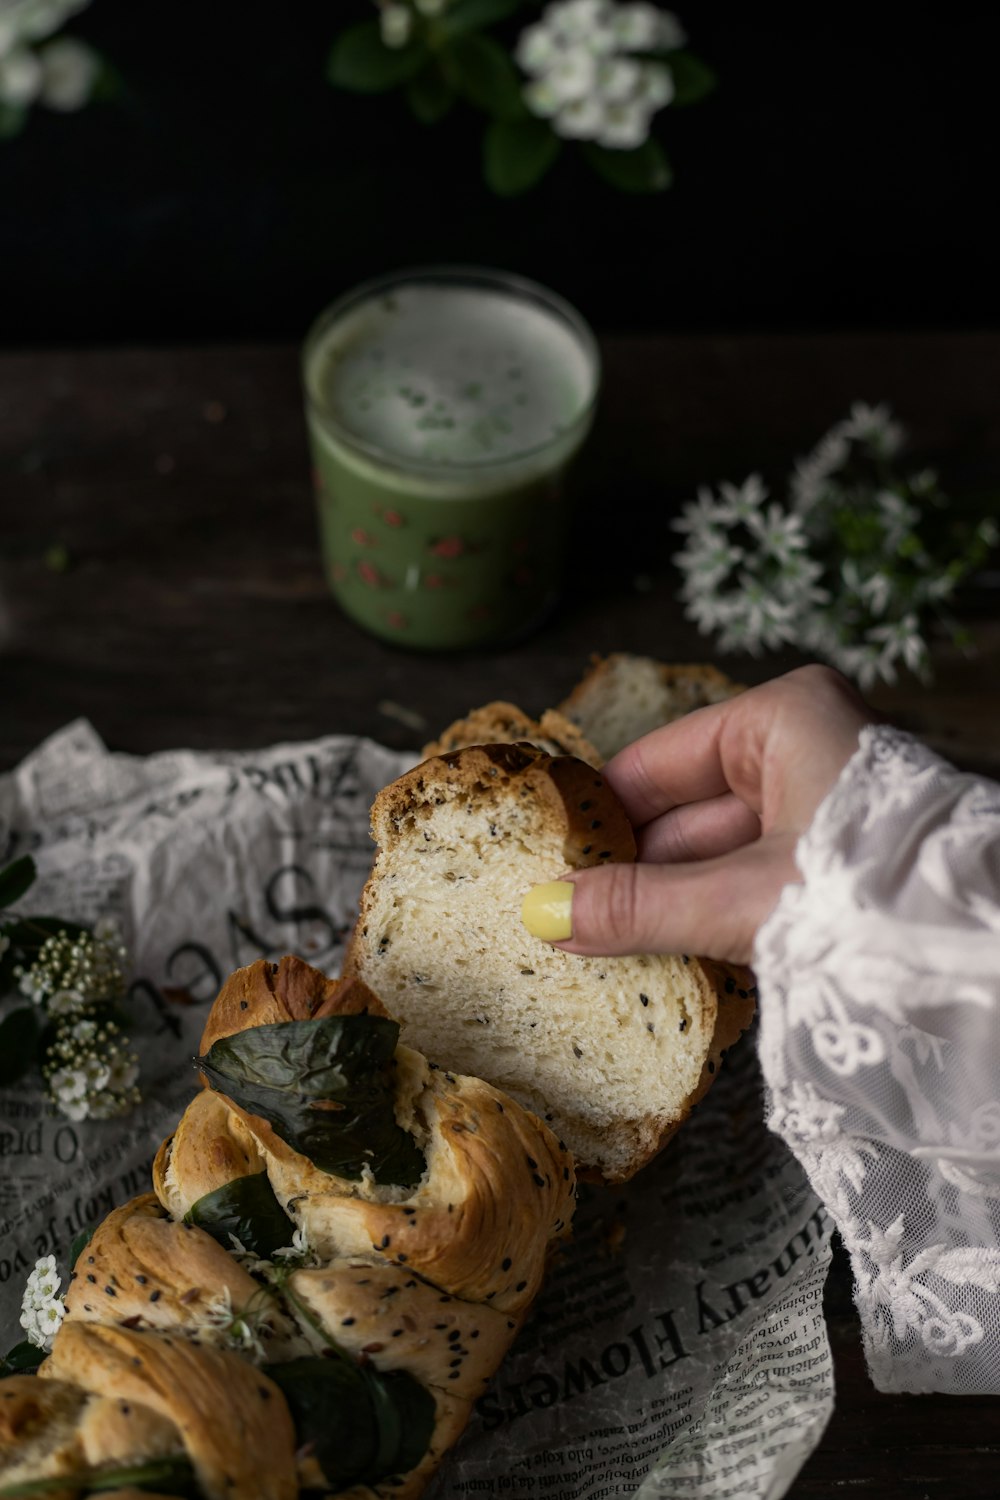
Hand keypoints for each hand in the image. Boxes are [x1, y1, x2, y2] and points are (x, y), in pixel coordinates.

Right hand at [522, 665, 874, 963]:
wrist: (986, 958)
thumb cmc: (875, 899)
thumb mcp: (740, 899)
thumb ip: (638, 906)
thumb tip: (543, 914)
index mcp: (784, 717)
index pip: (656, 761)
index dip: (598, 815)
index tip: (546, 861)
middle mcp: (807, 748)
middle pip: (685, 810)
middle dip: (630, 870)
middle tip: (561, 918)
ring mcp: (827, 807)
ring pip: (719, 853)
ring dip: (668, 903)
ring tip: (598, 946)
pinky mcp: (842, 864)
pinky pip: (755, 882)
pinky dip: (713, 919)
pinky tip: (664, 956)